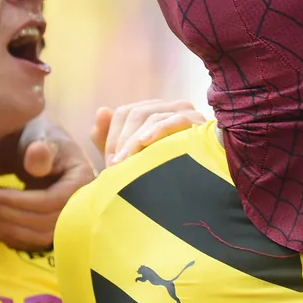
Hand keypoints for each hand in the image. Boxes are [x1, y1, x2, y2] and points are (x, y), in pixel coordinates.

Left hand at [0, 121, 95, 250]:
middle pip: (47, 222)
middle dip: (12, 216)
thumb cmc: (41, 142)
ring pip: (42, 236)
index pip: (53, 200)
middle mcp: (82, 205)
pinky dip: (14, 238)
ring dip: (11, 230)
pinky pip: (37, 241)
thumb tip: (37, 156)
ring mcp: (70, 220)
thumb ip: (39, 148)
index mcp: (82, 180)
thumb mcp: (40, 138)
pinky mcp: (56, 229)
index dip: (22, 201)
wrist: (43, 153)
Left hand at [91, 99, 205, 166]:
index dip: (112, 136)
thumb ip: (107, 138)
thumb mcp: (127, 159)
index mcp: (153, 112)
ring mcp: (186, 112)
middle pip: (135, 113)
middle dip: (121, 141)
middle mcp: (170, 107)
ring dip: (134, 141)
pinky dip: (157, 131)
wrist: (198, 195)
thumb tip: (102, 110)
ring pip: (151, 117)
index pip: (124, 112)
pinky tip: (145, 143)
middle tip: (115, 167)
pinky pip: (175, 120)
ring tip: (125, 163)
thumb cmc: (160, 175)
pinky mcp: (199, 122)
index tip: (109, 164)